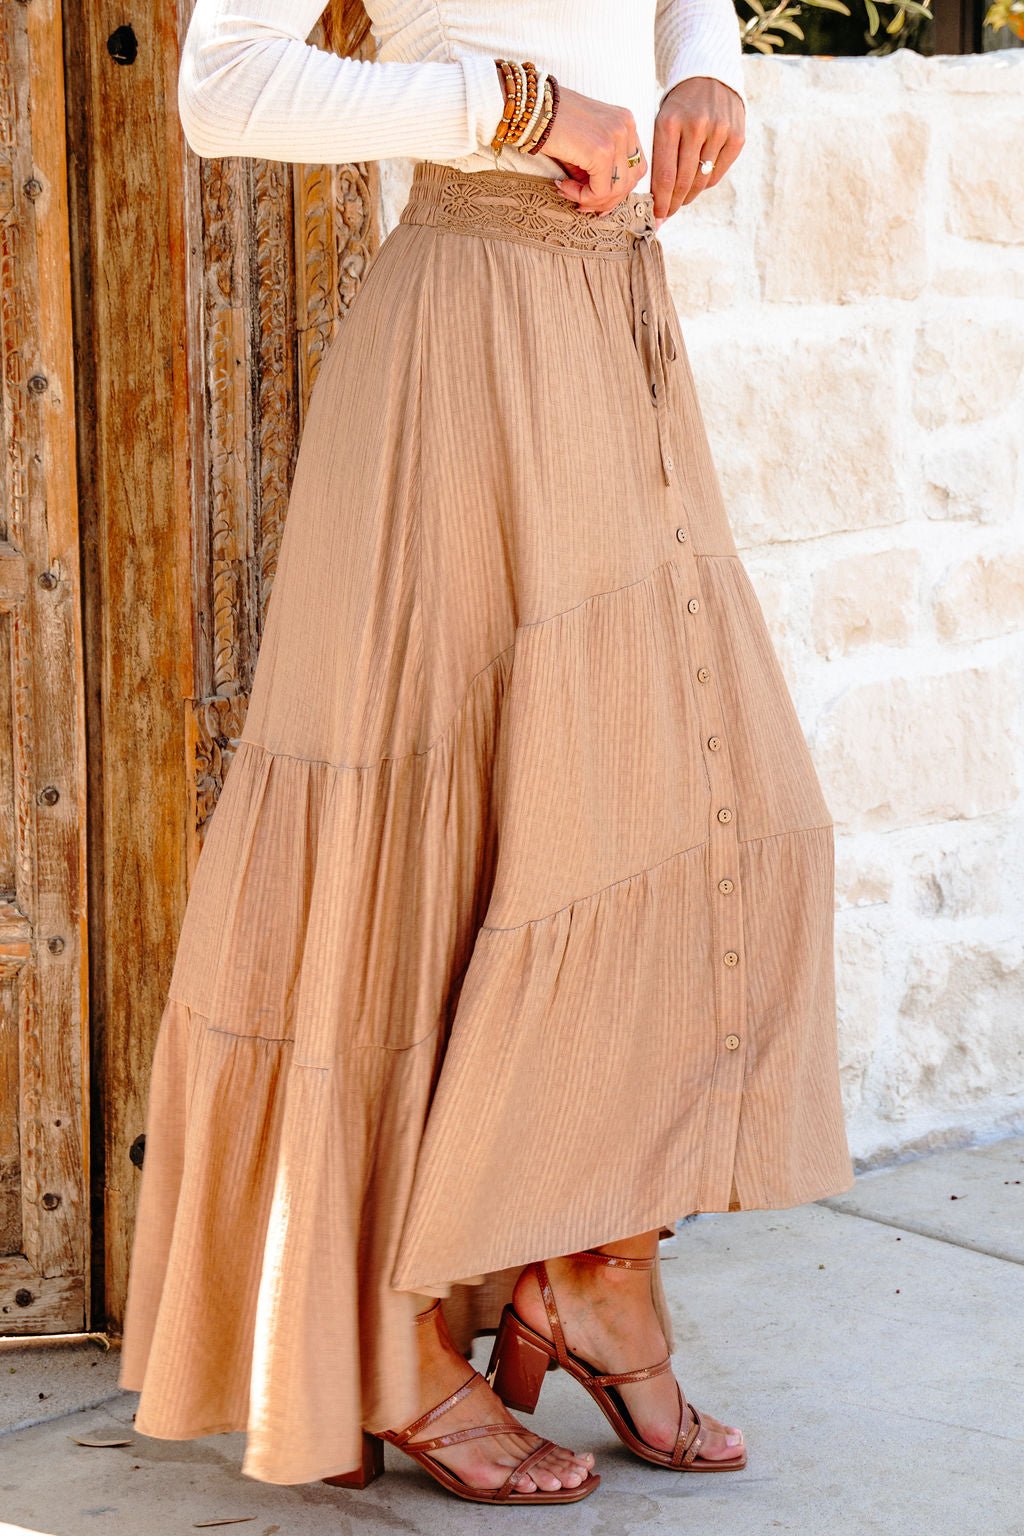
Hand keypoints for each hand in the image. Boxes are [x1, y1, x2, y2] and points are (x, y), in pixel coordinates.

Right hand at [540, 86, 647, 214]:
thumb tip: (599, 200)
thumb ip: (598, 167)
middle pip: (630, 181)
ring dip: (590, 199)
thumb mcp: (584, 143)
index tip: (591, 198)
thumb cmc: (552, 122)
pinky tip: (564, 186)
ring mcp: (616, 138)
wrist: (532, 106)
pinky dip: (582, 196)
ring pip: (616, 190)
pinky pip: (600, 191)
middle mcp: (626, 126)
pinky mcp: (601, 151)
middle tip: (580, 204)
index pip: (634, 167)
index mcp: (625, 121)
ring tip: (567, 191)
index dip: (615, 189)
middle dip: (605, 200)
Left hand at [651, 77, 744, 228]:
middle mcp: (696, 126)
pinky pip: (717, 173)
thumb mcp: (662, 122)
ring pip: (702, 181)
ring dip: (689, 196)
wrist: (709, 76)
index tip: (655, 216)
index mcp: (670, 122)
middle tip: (666, 215)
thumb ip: (659, 156)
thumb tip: (656, 199)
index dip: (660, 201)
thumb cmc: (679, 107)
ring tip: (680, 200)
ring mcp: (719, 131)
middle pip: (683, 182)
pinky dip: (706, 183)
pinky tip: (698, 183)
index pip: (664, 175)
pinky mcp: (736, 136)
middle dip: (673, 204)